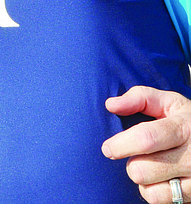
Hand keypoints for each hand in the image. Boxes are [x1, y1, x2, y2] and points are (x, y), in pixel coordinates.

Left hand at [103, 86, 190, 202]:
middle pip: (142, 169)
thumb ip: (140, 98)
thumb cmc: (186, 121)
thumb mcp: (170, 102)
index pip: (146, 139)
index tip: (108, 148)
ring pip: (151, 190)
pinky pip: (159, 200)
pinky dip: (152, 191)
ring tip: (151, 165)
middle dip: (131, 162)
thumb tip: (111, 105)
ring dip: (143, 178)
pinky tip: (159, 178)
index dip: (121, 145)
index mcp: (183, 128)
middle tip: (137, 155)